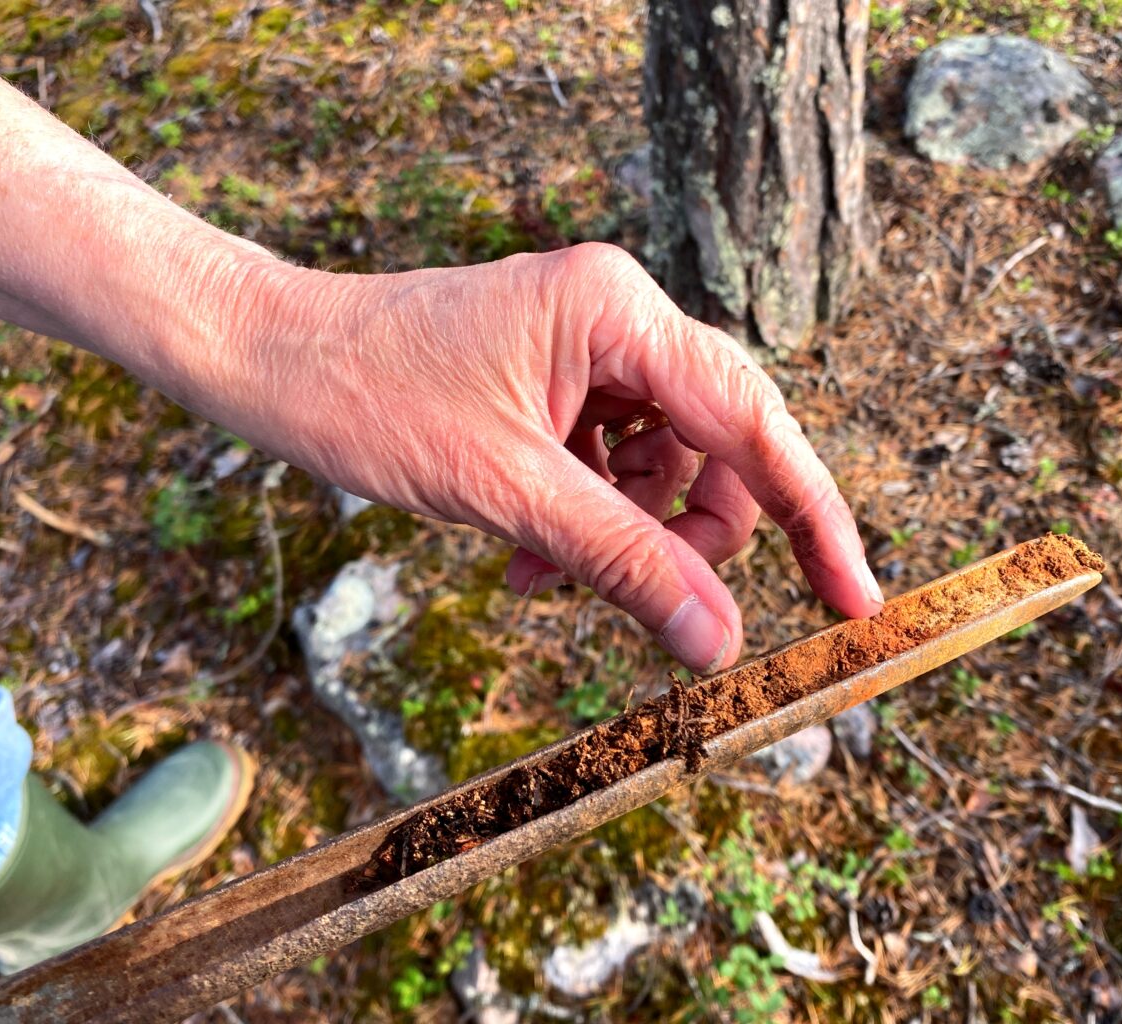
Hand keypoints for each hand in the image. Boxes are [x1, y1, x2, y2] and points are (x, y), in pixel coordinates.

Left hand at [235, 244, 882, 672]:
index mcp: (619, 312)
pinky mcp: (556, 379)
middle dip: (688, 537)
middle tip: (654, 606)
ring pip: (663, 466)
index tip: (854, 599)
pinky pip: (611, 463)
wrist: (268, 362)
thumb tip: (719, 641)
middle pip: (715, 448)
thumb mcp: (508, 492)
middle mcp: (617, 318)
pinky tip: (531, 558)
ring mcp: (586, 348)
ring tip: (546, 577)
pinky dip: (588, 518)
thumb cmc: (369, 398)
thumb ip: (621, 561)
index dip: (812, 517)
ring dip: (625, 536)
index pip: (752, 422)